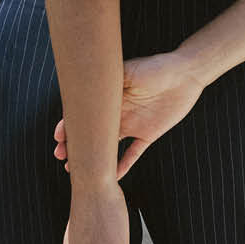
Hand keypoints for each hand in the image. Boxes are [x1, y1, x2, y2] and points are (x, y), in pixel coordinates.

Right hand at [53, 51, 207, 181]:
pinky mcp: (148, 134)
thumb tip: (84, 83)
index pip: (85, 114)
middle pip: (92, 132)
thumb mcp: (128, 70)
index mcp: (111, 98)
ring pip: (108, 146)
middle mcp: (118, 112)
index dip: (70, 125)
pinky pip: (133, 153)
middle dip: (75, 144)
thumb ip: (108, 80)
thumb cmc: (156, 67)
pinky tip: (112, 176)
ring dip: (94, 156)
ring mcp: (132, 124)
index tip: (59, 135)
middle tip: (61, 155)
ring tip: (77, 168)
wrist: (185, 74)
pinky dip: (123, 165)